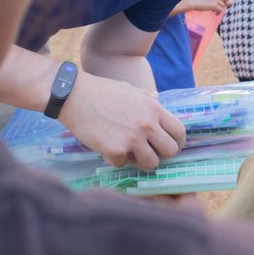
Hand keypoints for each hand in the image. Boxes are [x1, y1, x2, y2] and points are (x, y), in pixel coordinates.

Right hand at [58, 71, 185, 170]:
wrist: (74, 95)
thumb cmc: (101, 91)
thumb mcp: (129, 89)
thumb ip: (146, 98)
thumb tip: (157, 97)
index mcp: (154, 108)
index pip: (179, 132)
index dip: (177, 143)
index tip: (170, 147)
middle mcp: (148, 124)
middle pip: (170, 151)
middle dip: (161, 155)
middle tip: (148, 153)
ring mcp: (133, 138)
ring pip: (151, 164)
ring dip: (140, 161)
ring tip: (128, 152)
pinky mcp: (115, 150)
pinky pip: (123, 165)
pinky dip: (115, 160)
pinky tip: (106, 148)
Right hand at [182, 0, 229, 12]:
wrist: (192, 1)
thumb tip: (231, 3)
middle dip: (224, 2)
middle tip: (218, 5)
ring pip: (223, 4)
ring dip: (219, 8)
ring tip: (213, 10)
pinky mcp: (214, 5)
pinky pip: (220, 10)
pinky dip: (218, 12)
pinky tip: (214, 13)